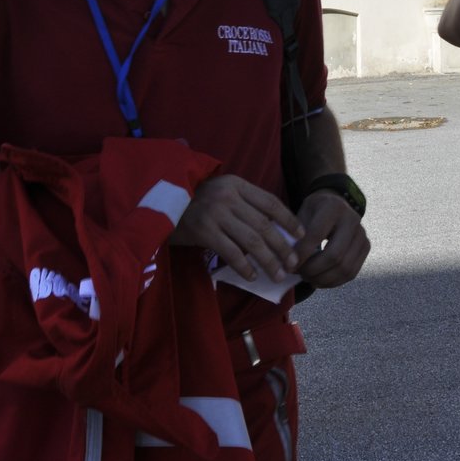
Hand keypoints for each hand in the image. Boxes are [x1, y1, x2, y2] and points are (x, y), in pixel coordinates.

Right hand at [172, 175, 302, 281]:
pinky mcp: (203, 231)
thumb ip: (244, 203)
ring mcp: (215, 213)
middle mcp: (228, 197)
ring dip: (268, 260)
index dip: (289, 220)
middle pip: (264, 225)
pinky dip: (244, 266)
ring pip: (252, 241)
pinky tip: (252, 276)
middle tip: (293, 264)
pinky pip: (231, 252)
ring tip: (277, 274)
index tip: (301, 236)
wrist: (158, 204)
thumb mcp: (221, 192)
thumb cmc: (195, 201)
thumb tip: (275, 226)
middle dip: (282, 247)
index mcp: (236, 184)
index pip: (270, 202)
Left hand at [292, 190, 369, 287]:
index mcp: (334, 207)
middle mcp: (353, 219)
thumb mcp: (303, 213)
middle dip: (313, 270)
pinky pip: (351, 272)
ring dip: (323, 279)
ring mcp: (362, 234)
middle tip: (299, 274)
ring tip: (307, 278)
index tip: (288, 266)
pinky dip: (334, 282)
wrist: (335, 204)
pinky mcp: (366, 246)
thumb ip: (296, 234)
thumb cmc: (314, 211)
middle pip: (334, 255)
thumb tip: (287, 262)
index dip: (301, 254)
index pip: (316, 235)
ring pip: (345, 267)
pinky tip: (319, 281)